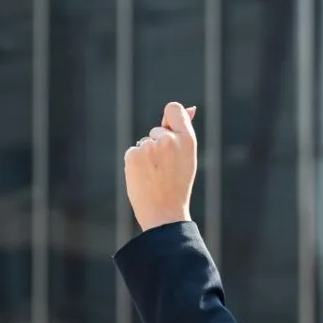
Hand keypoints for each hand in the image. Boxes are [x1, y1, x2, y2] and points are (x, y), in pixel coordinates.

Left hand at [124, 102, 197, 231]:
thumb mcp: (187, 157)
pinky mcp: (133, 154)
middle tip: (166, 169)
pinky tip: (144, 177)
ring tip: (156, 176)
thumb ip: (184, 131)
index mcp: (188, 139)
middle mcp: (169, 139)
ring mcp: (150, 146)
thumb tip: (190, 108)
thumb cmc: (178, 185)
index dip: (169, 119)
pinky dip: (135, 163)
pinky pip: (132, 151)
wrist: (165, 213)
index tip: (169, 131)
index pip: (173, 109)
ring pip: (144, 142)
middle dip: (158, 146)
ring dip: (146, 156)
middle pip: (156, 130)